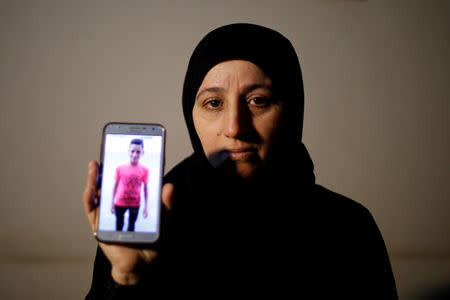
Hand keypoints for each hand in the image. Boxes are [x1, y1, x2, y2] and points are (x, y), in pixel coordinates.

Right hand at [83, 161, 173, 284]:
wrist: (143, 266)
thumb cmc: (153, 243)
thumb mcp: (164, 221)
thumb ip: (166, 204)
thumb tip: (169, 185)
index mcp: (133, 202)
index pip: (128, 182)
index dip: (124, 168)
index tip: (124, 154)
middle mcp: (119, 205)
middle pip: (110, 184)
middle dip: (106, 170)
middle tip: (105, 154)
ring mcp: (107, 215)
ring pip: (98, 194)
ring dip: (94, 180)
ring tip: (95, 166)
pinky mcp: (99, 226)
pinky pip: (92, 211)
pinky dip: (90, 199)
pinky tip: (91, 189)